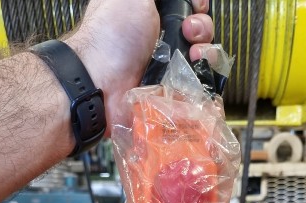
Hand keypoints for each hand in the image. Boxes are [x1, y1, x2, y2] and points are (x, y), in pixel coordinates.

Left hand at [67, 0, 213, 134]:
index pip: (183, 7)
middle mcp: (159, 39)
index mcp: (148, 13)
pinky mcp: (170, 90)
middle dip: (201, 27)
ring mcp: (166, 66)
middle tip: (188, 30)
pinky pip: (196, 83)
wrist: (100, 81)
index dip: (195, 4)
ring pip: (201, 56)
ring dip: (206, 50)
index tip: (195, 5)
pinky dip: (202, 75)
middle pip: (197, 30)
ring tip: (194, 53)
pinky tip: (195, 68)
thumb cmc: (111, 34)